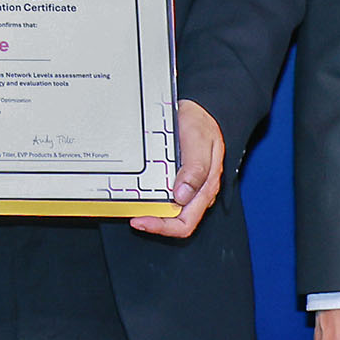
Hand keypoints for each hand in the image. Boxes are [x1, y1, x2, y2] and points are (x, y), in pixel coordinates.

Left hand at [130, 102, 225, 238]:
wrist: (200, 111)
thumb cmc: (203, 125)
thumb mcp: (199, 142)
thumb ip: (195, 169)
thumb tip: (183, 195)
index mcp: (205, 189)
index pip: (185, 222)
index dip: (163, 227)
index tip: (142, 220)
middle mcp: (196, 192)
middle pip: (174, 221)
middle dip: (153, 221)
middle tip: (133, 215)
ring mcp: (186, 187)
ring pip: (168, 211)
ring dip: (151, 211)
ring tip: (134, 205)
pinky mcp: (177, 179)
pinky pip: (164, 196)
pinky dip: (151, 198)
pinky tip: (140, 193)